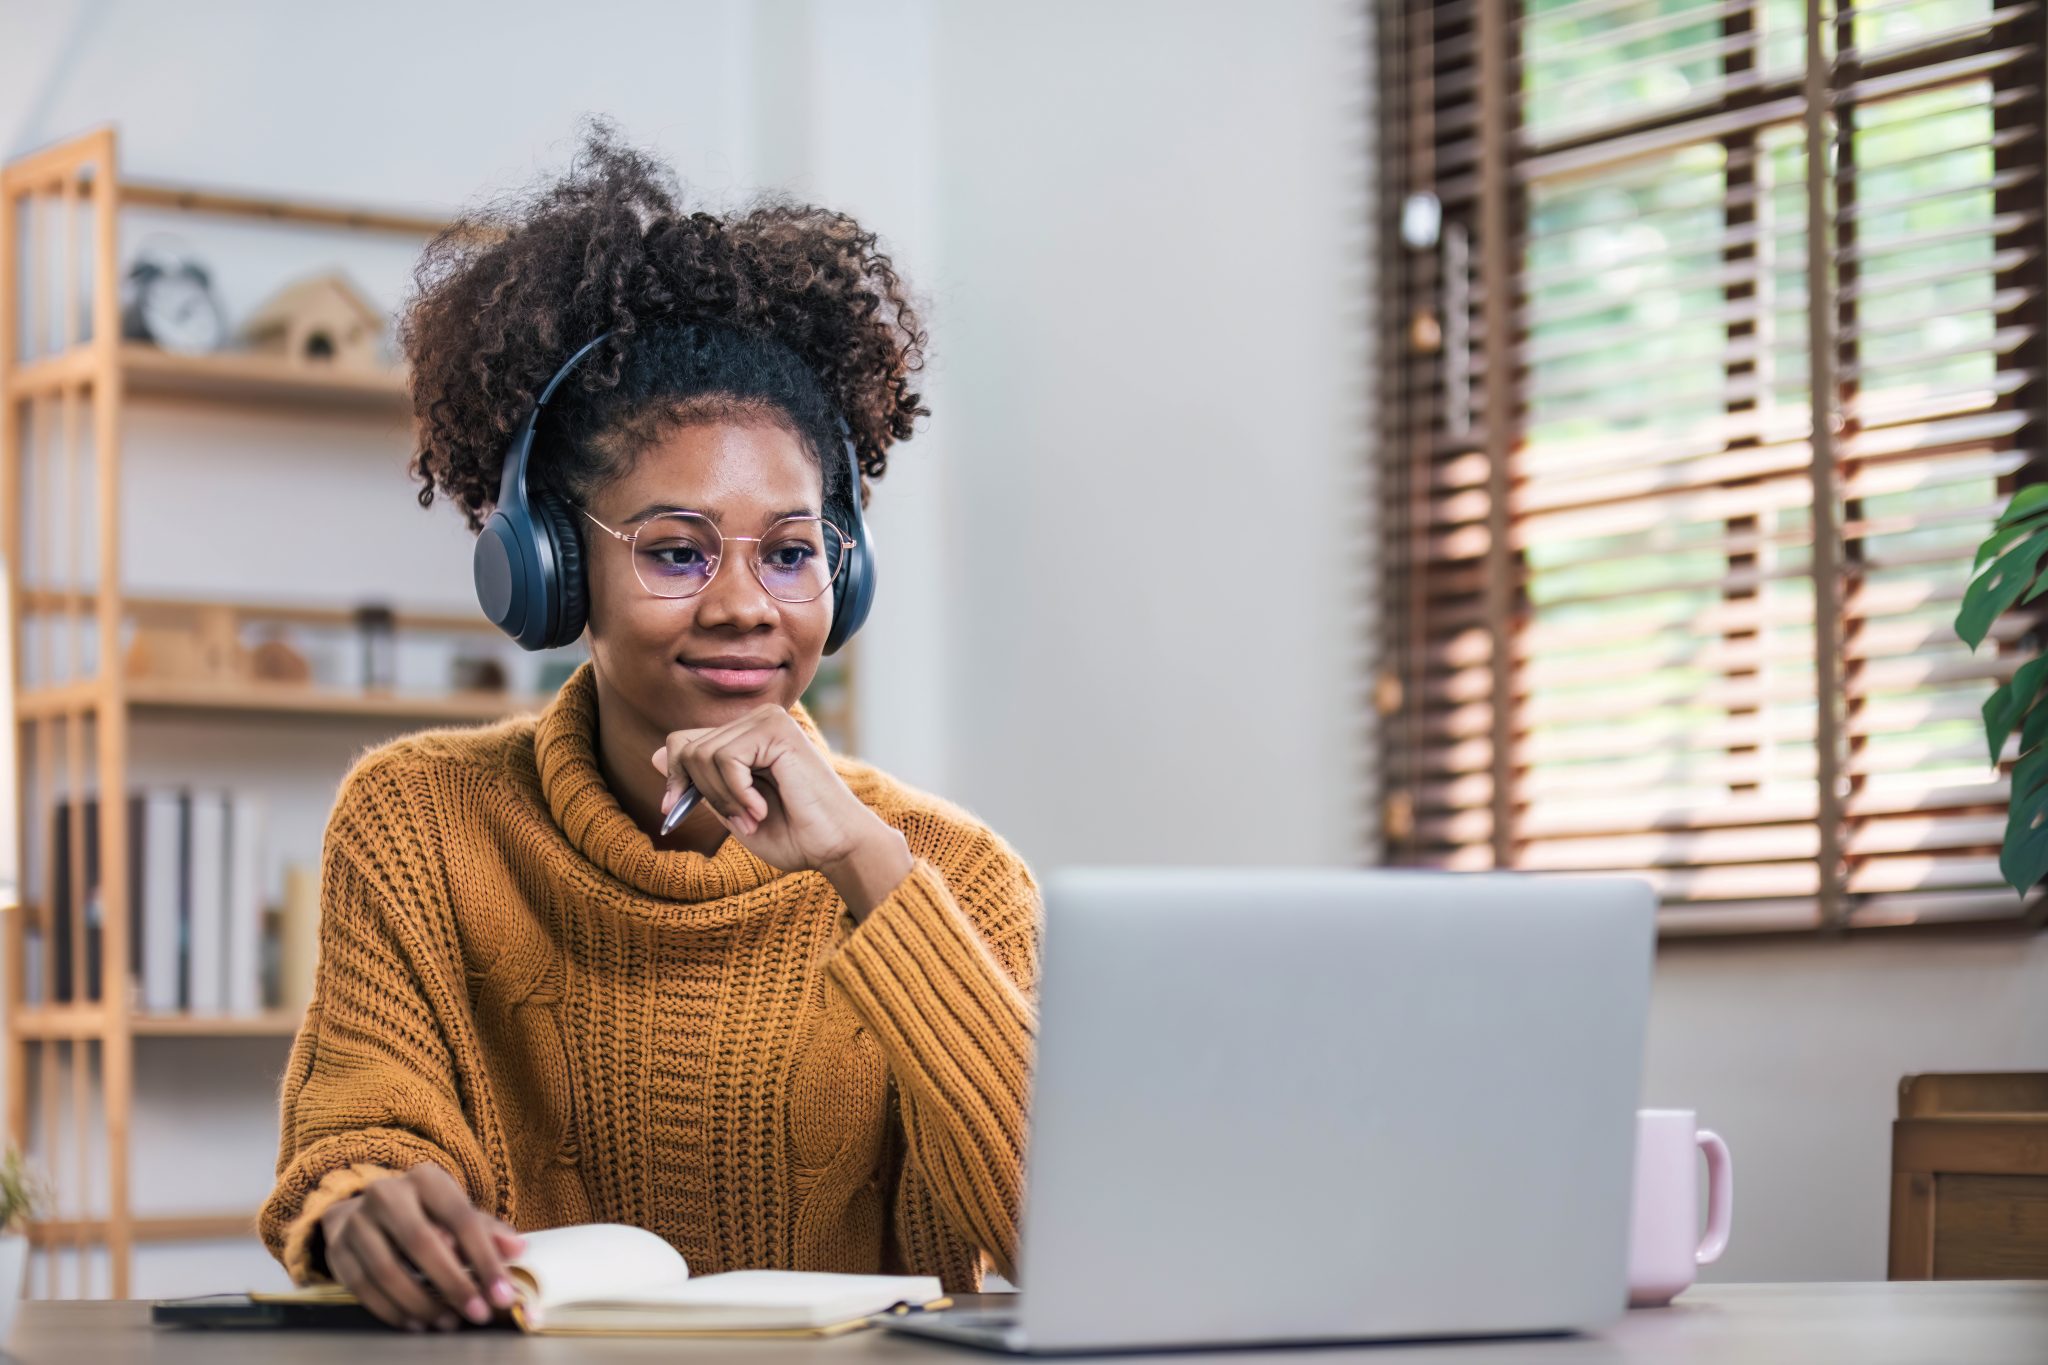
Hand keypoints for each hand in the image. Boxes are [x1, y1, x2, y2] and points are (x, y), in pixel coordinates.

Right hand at [318, 1164, 523, 1331]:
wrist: (364, 1211)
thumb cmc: (423, 1214)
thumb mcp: (456, 1213)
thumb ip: (487, 1232)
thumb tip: (518, 1249)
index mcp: (426, 1178)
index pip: (461, 1218)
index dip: (485, 1259)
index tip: (503, 1294)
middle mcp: (386, 1194)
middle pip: (421, 1242)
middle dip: (453, 1284)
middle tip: (477, 1313)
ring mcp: (356, 1221)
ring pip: (388, 1269)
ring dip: (422, 1303)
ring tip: (448, 1322)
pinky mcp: (336, 1249)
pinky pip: (363, 1288)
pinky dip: (392, 1311)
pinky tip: (416, 1323)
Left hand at [652, 703, 912, 915]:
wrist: (836, 846)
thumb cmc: (794, 834)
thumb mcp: (731, 810)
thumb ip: (701, 783)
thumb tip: (657, 755)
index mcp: (747, 736)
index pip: (684, 741)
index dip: (674, 777)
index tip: (674, 810)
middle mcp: (757, 720)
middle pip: (686, 745)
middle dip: (699, 792)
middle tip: (736, 820)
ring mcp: (769, 720)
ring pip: (704, 753)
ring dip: (723, 798)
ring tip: (753, 817)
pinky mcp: (777, 730)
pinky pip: (727, 758)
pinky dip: (737, 794)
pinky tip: (761, 809)